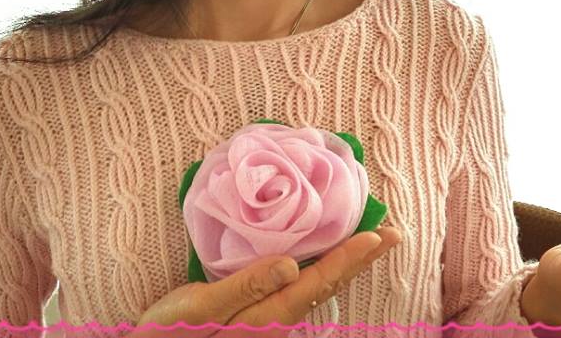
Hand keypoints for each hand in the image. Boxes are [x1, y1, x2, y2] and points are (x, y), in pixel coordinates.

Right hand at [130, 227, 401, 336]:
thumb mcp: (200, 308)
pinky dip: (321, 270)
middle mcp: (275, 322)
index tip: (379, 235)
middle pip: (327, 285)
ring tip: (370, 241)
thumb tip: (293, 264)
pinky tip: (325, 259)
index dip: (349, 257)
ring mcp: (268, 322)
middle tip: (394, 233)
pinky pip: (300, 291)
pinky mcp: (258, 318)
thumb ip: (247, 286)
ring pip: (316, 288)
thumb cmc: (166, 334)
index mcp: (265, 316)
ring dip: (344, 263)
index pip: (317, 281)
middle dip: (360, 258)